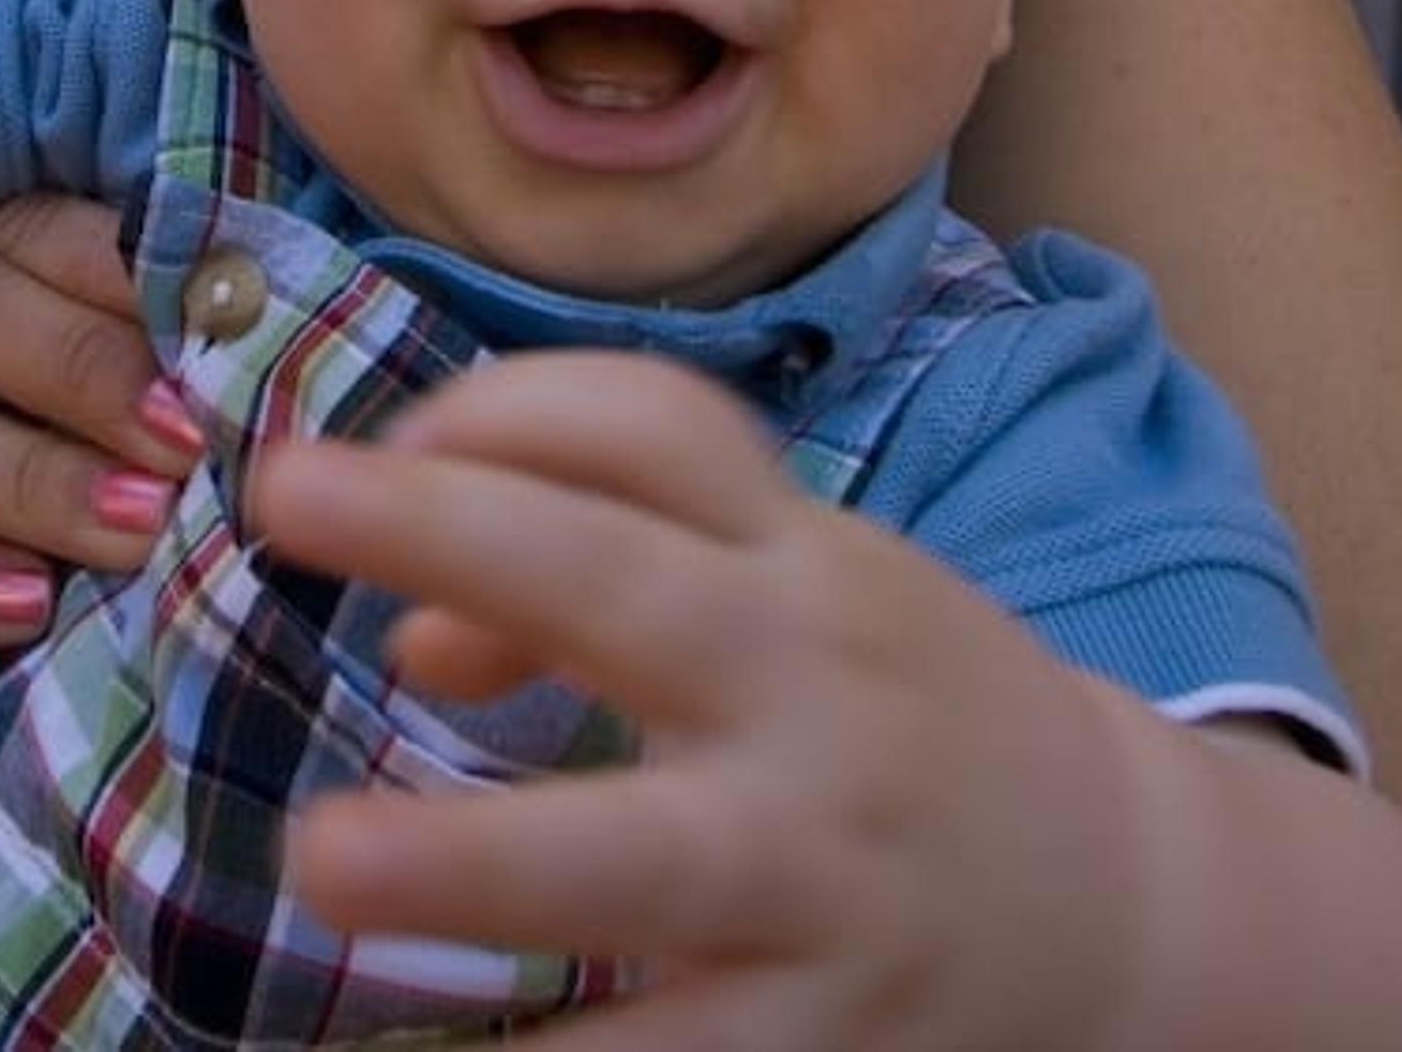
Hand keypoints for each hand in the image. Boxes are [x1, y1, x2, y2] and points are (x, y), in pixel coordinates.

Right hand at [0, 200, 203, 663]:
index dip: (128, 277)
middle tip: (187, 447)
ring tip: (135, 532)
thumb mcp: (113, 428)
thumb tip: (309, 359)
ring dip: (28, 479)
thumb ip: (179, 381)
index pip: (38, 234)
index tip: (227, 339)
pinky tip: (24, 606)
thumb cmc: (47, 496)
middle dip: (83, 372)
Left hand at [246, 353, 1154, 1051]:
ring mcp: (821, 873)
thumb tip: (415, 642)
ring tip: (322, 857)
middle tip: (281, 496)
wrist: (1119, 897)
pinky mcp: (823, 1039)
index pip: (653, 428)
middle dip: (459, 534)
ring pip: (651, 858)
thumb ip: (591, 572)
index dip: (503, 411)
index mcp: (798, 563)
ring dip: (479, 858)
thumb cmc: (883, 714)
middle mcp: (813, 691)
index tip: (351, 455)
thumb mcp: (780, 601)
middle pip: (629, 587)